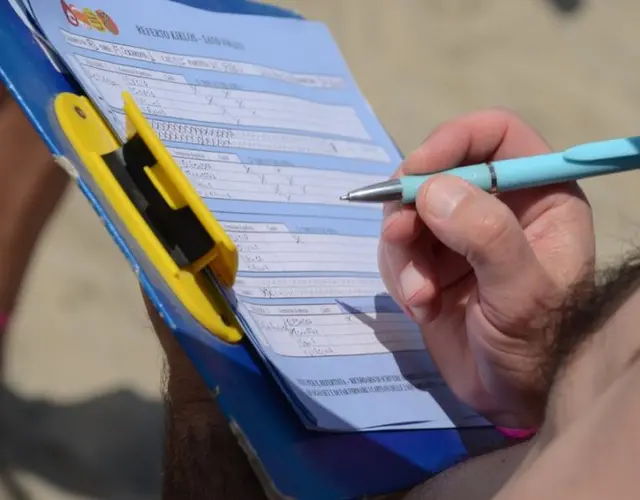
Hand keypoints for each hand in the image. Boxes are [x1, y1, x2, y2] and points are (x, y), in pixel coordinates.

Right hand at [379, 109, 594, 427]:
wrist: (512, 397)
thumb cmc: (539, 345)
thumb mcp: (523, 292)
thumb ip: (486, 236)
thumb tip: (431, 190)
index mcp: (536, 196)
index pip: (494, 136)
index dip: (453, 142)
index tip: (417, 171)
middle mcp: (494, 206)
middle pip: (436, 171)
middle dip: (411, 205)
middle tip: (399, 235)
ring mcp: (457, 236)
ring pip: (408, 213)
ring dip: (403, 253)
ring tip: (420, 295)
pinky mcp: (429, 263)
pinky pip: (397, 250)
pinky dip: (401, 276)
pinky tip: (421, 308)